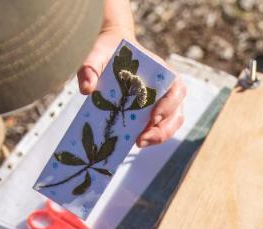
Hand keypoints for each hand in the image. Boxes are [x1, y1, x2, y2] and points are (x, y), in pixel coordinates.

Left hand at [76, 1, 185, 147]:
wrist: (111, 51)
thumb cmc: (108, 52)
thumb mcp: (97, 55)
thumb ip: (90, 68)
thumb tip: (86, 90)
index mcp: (162, 71)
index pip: (176, 89)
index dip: (169, 105)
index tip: (153, 117)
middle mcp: (167, 88)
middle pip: (176, 113)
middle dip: (162, 130)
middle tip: (141, 141)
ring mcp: (163, 102)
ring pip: (171, 124)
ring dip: (158, 137)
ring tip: (138, 143)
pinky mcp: (154, 112)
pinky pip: (159, 128)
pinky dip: (150, 136)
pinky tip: (134, 140)